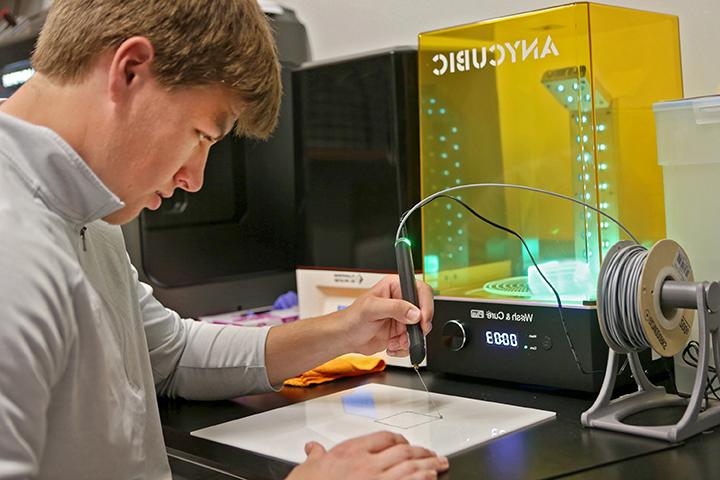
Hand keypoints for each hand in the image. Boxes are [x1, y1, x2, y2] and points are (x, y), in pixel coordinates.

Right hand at [286, 431, 448, 479]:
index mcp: (351, 452)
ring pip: (410, 468)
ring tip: (438, 465)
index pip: (383, 438)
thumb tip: (313, 449)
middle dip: (421, 452)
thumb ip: (315, 456)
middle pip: (403, 452)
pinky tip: (430, 479)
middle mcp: (367, 464)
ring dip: (427, 466)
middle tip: (432, 454)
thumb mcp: (308, 468)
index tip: (404, 444)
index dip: (398, 440)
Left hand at [337, 275, 433, 357]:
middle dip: (417, 328)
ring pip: (420, 331)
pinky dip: (403, 348)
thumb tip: (415, 313)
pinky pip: (412, 342)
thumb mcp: (372, 308)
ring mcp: (402, 318)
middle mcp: (401, 302)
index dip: (426, 304)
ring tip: (394, 341)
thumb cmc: (352, 318)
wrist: (346, 338)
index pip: (421, 290)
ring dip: (408, 340)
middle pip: (424, 312)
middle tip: (409, 334)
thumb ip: (395, 308)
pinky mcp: (401, 333)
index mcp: (395, 287)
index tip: (422, 319)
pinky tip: (391, 345)